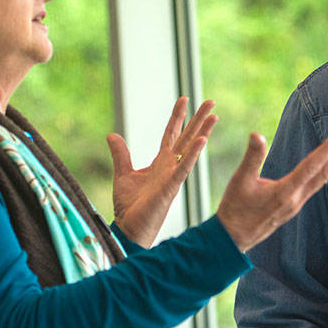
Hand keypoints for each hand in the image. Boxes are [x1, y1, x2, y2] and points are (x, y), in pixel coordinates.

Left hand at [107, 97, 216, 246]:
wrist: (130, 228)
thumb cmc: (130, 206)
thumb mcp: (122, 174)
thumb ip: (121, 154)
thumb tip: (112, 135)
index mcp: (160, 162)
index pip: (171, 134)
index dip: (177, 117)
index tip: (184, 99)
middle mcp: (170, 166)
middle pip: (187, 137)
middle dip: (199, 119)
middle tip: (211, 102)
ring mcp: (172, 176)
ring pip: (190, 150)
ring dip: (202, 132)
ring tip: (214, 116)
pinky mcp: (170, 187)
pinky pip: (184, 168)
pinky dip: (193, 154)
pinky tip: (202, 140)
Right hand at [216, 130, 327, 252]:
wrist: (233, 239)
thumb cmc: (234, 209)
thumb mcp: (239, 181)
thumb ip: (251, 157)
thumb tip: (257, 134)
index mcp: (285, 192)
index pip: (312, 167)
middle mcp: (296, 199)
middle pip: (326, 173)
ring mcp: (296, 205)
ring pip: (322, 180)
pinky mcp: (293, 207)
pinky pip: (316, 186)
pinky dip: (326, 172)